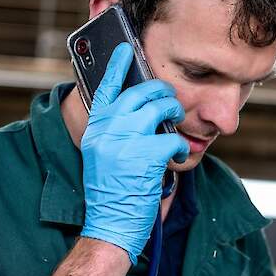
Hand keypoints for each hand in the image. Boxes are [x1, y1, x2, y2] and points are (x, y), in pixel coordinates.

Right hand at [79, 43, 188, 263]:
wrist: (109, 226)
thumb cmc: (112, 195)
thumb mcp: (104, 157)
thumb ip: (115, 133)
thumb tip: (139, 113)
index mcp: (96, 130)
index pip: (105, 90)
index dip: (116, 67)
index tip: (125, 49)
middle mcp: (107, 131)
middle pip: (138, 94)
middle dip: (160, 92)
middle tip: (170, 98)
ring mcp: (124, 142)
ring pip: (158, 109)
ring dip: (174, 112)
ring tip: (177, 122)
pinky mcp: (144, 157)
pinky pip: (171, 139)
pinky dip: (179, 146)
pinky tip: (177, 154)